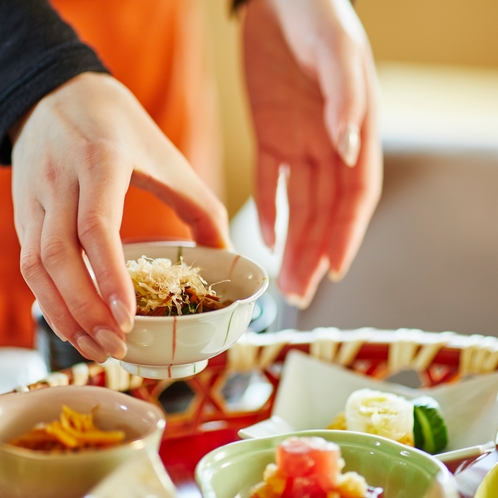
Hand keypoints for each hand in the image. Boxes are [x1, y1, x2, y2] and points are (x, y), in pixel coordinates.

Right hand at [11, 72, 229, 361]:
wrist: (61, 92)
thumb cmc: (121, 127)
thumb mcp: (167, 158)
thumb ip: (201, 206)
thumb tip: (226, 254)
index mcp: (102, 160)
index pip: (96, 225)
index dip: (109, 276)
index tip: (126, 318)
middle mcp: (60, 178)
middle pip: (59, 255)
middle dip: (84, 309)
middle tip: (115, 345)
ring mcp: (34, 194)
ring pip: (35, 264)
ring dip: (62, 313)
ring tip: (93, 346)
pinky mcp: (23, 208)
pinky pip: (27, 261)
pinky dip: (47, 297)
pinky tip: (71, 321)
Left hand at [243, 0, 381, 307]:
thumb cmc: (316, 13)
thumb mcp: (336, 50)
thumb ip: (347, 100)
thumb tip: (349, 150)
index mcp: (355, 130)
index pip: (355, 195)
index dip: (346, 233)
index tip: (335, 269)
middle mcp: (331, 145)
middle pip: (325, 211)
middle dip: (315, 253)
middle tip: (302, 293)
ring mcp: (300, 143)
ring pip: (298, 206)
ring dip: (292, 244)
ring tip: (286, 280)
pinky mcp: (271, 136)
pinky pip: (270, 181)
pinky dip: (268, 210)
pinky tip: (264, 239)